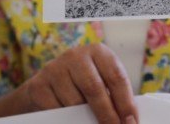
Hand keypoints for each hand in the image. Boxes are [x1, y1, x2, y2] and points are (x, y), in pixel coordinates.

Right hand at [17, 43, 137, 123]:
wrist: (46, 85)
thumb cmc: (82, 85)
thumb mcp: (100, 82)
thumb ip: (112, 96)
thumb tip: (127, 122)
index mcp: (98, 52)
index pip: (116, 77)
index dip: (126, 103)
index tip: (131, 123)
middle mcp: (76, 56)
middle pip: (95, 89)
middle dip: (108, 115)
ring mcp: (55, 68)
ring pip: (75, 103)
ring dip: (85, 120)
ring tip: (90, 123)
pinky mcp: (38, 85)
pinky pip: (56, 110)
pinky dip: (66, 121)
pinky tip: (70, 121)